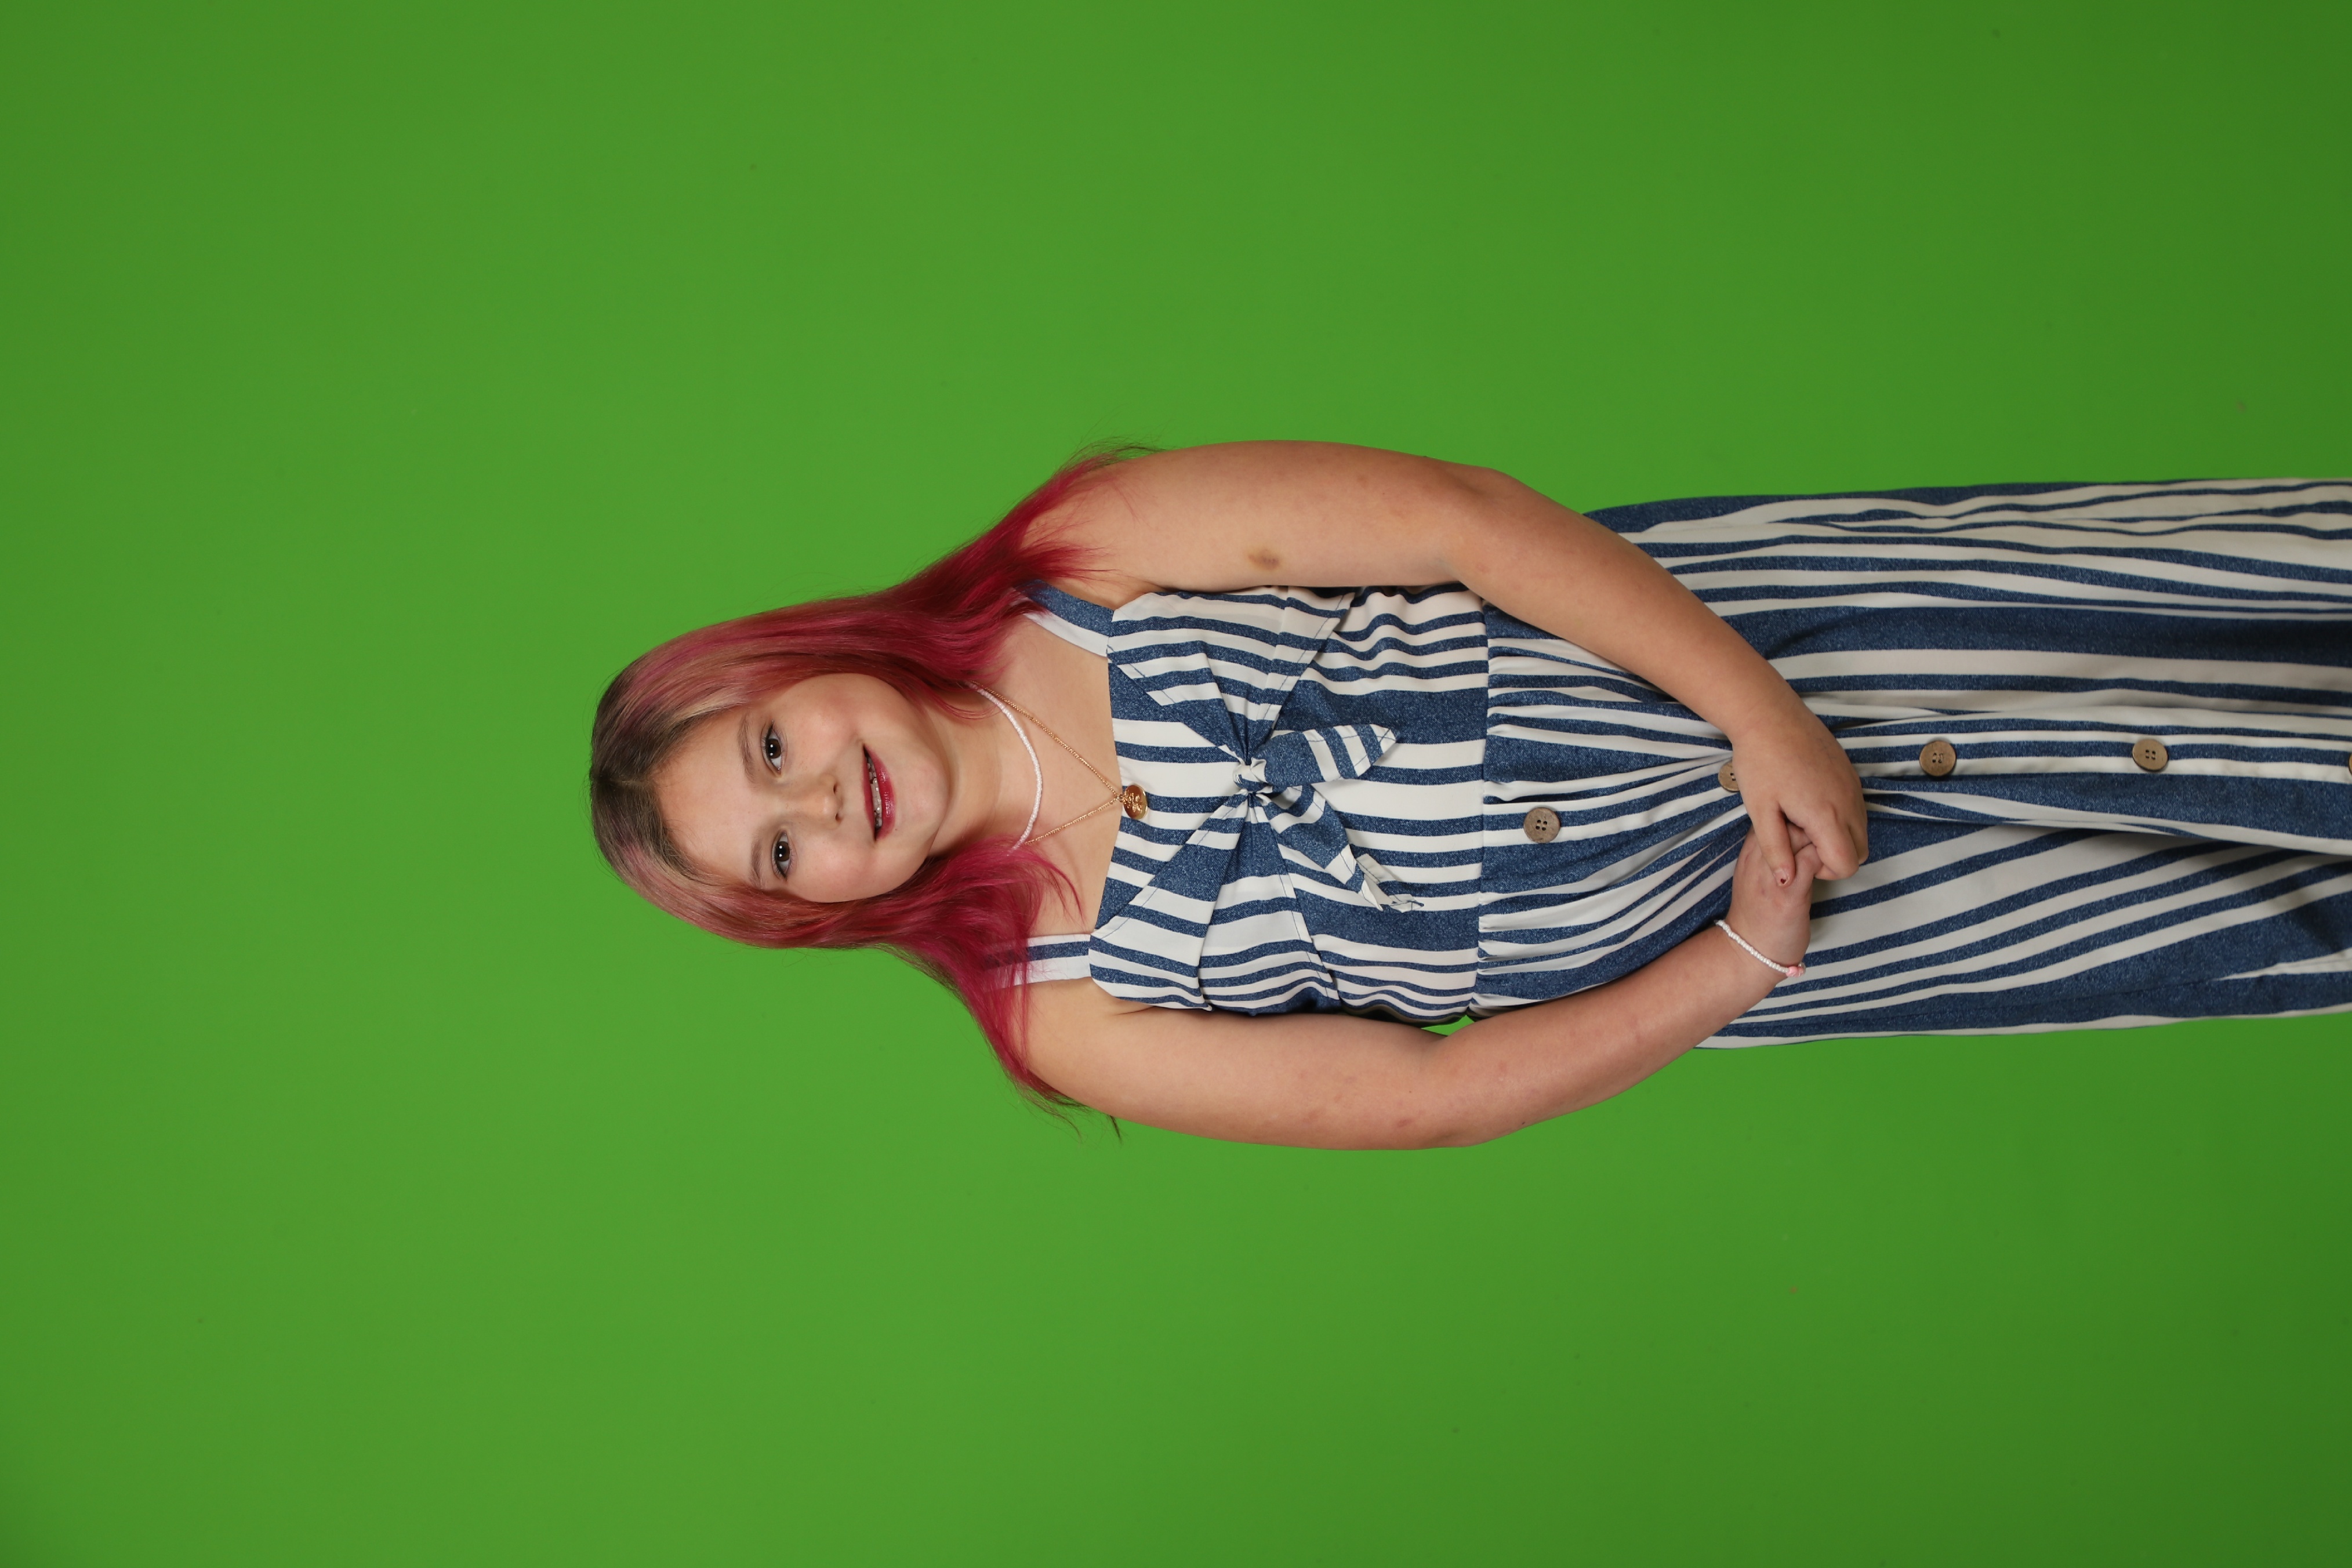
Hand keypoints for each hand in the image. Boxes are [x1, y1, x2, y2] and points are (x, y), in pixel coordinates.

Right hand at [1725, 823, 1821, 972]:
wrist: (1749, 950)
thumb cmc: (1758, 912)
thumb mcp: (1756, 875)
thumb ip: (1771, 852)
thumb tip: (1799, 832)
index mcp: (1750, 852)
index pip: (1773, 814)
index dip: (1797, 813)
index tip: (1813, 823)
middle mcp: (1757, 859)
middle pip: (1787, 818)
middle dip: (1812, 819)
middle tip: (1829, 830)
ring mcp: (1772, 875)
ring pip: (1800, 834)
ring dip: (1822, 836)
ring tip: (1833, 846)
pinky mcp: (1789, 893)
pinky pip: (1813, 859)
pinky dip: (1828, 857)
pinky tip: (1832, 866)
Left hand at [1727, 706, 1867, 884]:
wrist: (1769, 716)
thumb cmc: (1761, 762)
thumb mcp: (1761, 812)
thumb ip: (1776, 850)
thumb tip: (1785, 882)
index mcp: (1827, 815)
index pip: (1848, 865)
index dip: (1824, 870)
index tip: (1798, 853)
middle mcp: (1848, 802)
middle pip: (1861, 852)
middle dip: (1834, 856)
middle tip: (1799, 840)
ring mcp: (1853, 787)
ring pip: (1861, 830)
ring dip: (1837, 836)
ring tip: (1800, 820)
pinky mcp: (1851, 774)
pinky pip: (1857, 808)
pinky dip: (1840, 817)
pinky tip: (1808, 803)